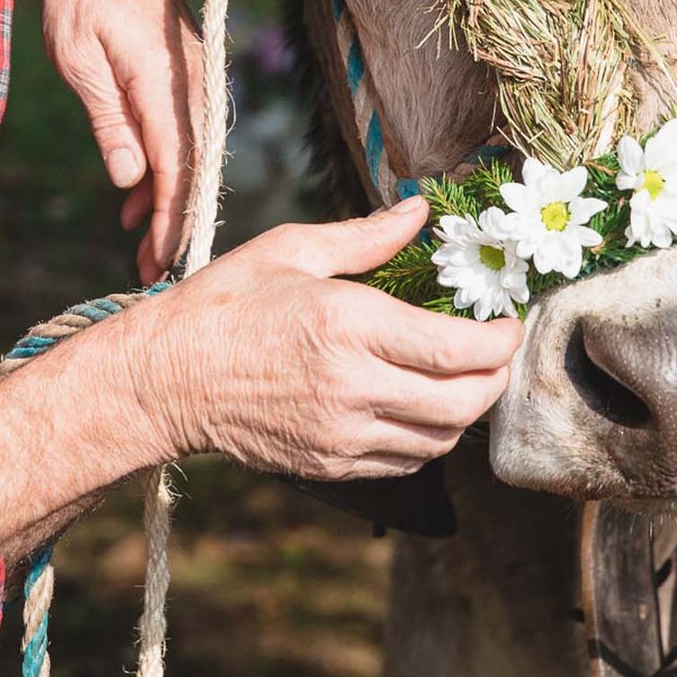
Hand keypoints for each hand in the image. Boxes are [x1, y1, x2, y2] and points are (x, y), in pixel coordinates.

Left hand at [0, 0, 200, 279]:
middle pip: (194, 164)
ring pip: (190, 148)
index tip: (161, 261)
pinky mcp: (184, 68)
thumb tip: (132, 180)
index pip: (179, 165)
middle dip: (175, 220)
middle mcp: (192, 78)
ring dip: (166, 195)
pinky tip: (133, 191)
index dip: (171, 218)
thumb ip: (109, 120)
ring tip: (137, 242)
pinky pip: (181, 126)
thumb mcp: (77, 59)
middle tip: (152, 269)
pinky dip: (162, 162)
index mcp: (166, 79)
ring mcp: (193, 72)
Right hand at [133, 199, 522, 478]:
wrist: (166, 380)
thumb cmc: (224, 304)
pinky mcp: (330, 464)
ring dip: (466, 412)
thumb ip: (366, 236)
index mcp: (346, 324)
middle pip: (461, 403)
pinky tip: (423, 407)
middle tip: (498, 353)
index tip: (510, 324)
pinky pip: (405, 461)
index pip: (453, 349)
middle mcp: (351, 386)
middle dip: (495, 379)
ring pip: (439, 439)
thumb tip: (419, 211)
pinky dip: (429, 437)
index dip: (498, 342)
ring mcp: (342, 434)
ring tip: (467, 378)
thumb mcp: (292, 249)